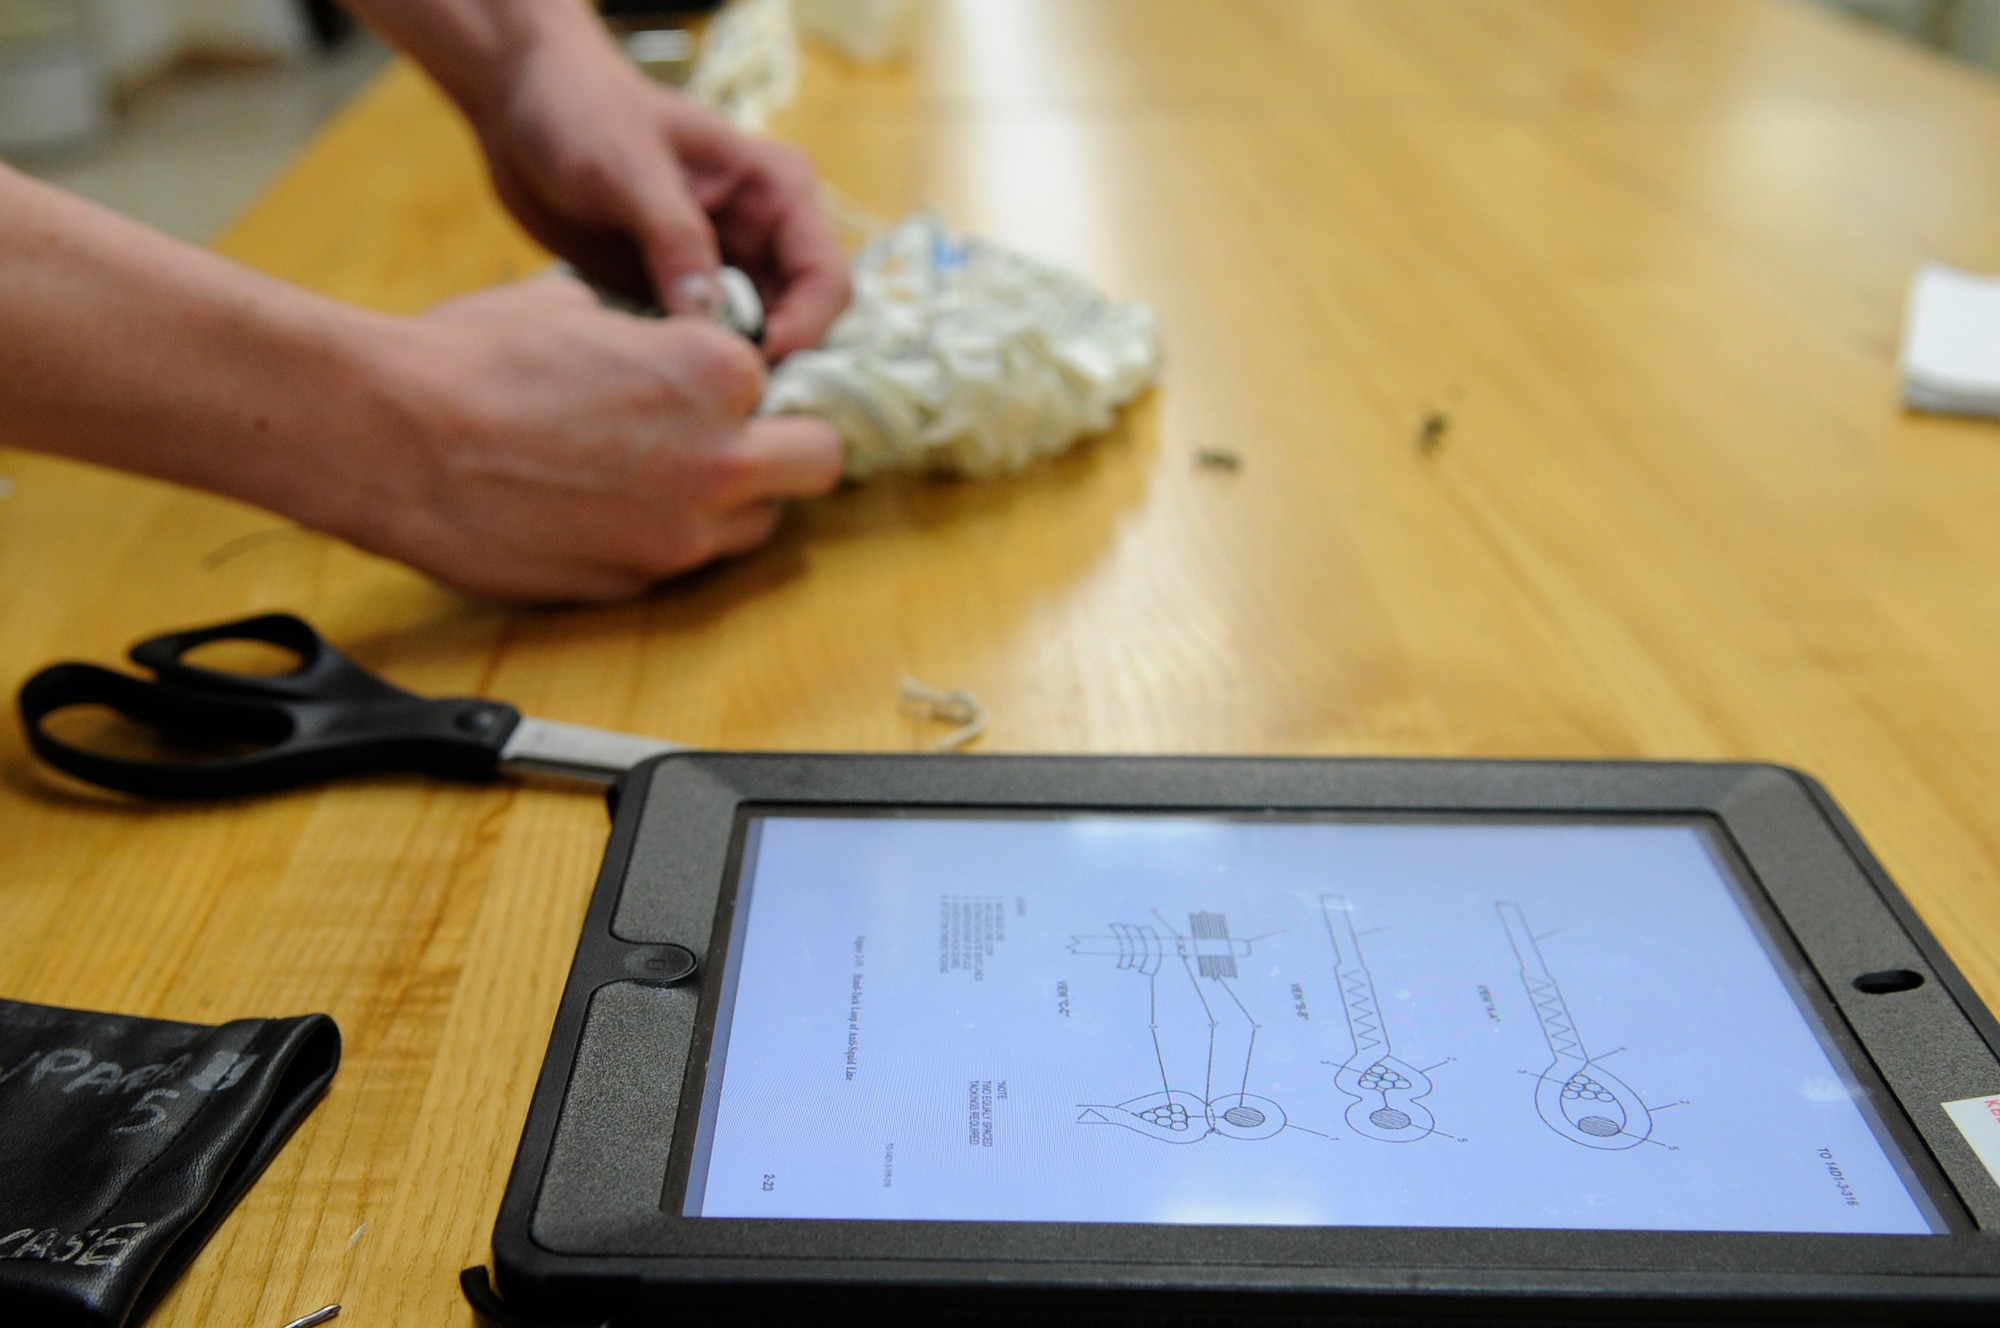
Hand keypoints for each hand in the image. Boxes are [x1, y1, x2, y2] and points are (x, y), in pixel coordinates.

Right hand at [347, 277, 842, 601]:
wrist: (392, 437)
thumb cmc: (471, 359)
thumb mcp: (580, 307)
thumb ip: (652, 336)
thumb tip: (661, 345)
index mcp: (718, 375)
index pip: (791, 385)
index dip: (753, 384)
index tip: (724, 386)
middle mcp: (720, 463)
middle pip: (814, 466)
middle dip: (786, 447)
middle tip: (740, 437)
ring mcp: (681, 537)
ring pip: (758, 526)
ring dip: (733, 501)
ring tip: (664, 475)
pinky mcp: (636, 585)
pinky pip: (684, 563)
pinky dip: (667, 538)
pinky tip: (612, 510)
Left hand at [469, 13, 849, 359]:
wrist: (522, 105)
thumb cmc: (583, 111)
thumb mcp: (628, 169)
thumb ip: (674, 239)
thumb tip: (709, 318)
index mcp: (778, 191)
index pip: (825, 278)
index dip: (802, 329)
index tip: (749, 366)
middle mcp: (765, 235)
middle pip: (800, 322)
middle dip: (769, 363)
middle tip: (717, 401)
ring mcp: (725, 267)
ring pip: (755, 341)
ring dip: (727, 370)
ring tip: (682, 397)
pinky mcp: (682, 290)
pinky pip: (703, 342)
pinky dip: (686, 365)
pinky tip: (651, 379)